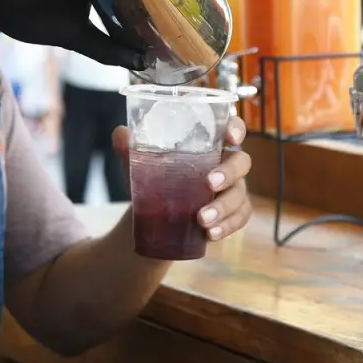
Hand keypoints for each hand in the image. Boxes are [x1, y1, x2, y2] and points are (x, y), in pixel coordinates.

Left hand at [112, 116, 251, 243]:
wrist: (154, 213)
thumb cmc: (154, 176)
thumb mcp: (139, 161)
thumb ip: (129, 146)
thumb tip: (120, 135)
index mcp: (210, 143)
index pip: (232, 128)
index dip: (236, 129)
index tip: (229, 137)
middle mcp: (226, 163)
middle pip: (242, 162)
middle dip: (229, 173)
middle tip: (208, 183)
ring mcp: (233, 189)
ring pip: (240, 195)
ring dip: (223, 207)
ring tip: (201, 219)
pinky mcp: (232, 214)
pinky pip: (239, 219)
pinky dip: (227, 226)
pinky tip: (210, 234)